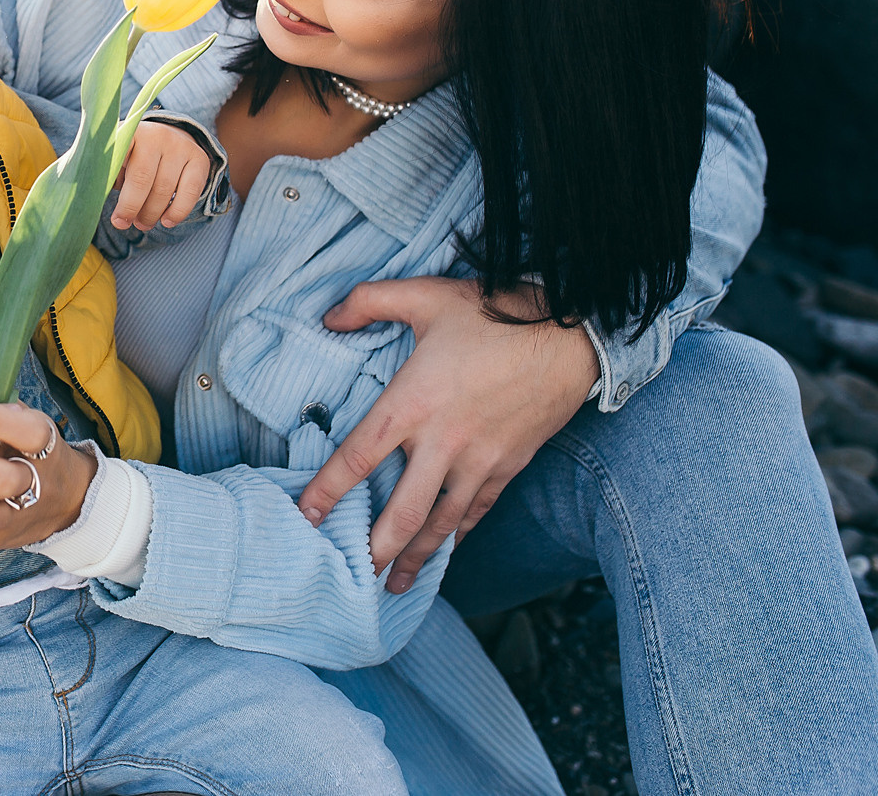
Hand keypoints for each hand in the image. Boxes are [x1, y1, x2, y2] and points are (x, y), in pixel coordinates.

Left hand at [109, 121, 210, 230]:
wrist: (167, 139)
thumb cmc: (133, 156)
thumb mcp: (115, 159)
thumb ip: (104, 174)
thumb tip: (89, 196)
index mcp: (130, 133)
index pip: (118, 162)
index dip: (113, 191)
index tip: (115, 217)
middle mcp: (156, 135)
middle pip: (142, 178)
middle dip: (132, 208)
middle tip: (125, 224)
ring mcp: (180, 145)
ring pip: (164, 188)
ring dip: (152, 213)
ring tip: (142, 223)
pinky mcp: (199, 158)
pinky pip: (190, 192)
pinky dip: (178, 212)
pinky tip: (167, 221)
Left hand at [296, 277, 598, 593]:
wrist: (572, 334)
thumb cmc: (495, 313)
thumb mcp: (425, 294)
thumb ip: (369, 301)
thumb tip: (328, 316)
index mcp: (413, 403)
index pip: (359, 456)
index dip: (328, 490)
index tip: (305, 517)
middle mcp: (444, 441)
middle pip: (402, 510)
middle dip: (376, 549)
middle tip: (353, 576)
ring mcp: (480, 459)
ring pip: (442, 522)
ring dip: (417, 557)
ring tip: (395, 584)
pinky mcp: (509, 465)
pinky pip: (479, 510)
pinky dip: (458, 534)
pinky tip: (445, 550)